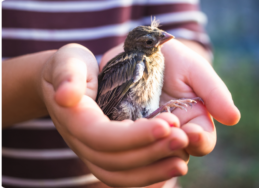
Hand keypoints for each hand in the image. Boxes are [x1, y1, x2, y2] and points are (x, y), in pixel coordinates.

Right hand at [39, 43, 188, 186]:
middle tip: (182, 139)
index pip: (103, 137)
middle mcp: (84, 142)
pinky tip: (170, 168)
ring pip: (121, 174)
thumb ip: (67, 74)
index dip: (134, 136)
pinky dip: (148, 176)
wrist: (69, 81)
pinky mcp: (107, 153)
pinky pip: (125, 174)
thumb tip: (66, 96)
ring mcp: (94, 151)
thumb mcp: (69, 60)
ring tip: (181, 163)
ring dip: (153, 171)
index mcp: (76, 119)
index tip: (166, 125)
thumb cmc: (73, 66)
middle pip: (115, 161)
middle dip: (151, 153)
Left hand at [100, 40, 239, 156]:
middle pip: (177, 153)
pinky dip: (131, 139)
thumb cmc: (173, 59)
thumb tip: (234, 118)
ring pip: (153, 153)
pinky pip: (130, 143)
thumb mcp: (195, 70)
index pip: (202, 142)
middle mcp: (172, 131)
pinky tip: (128, 128)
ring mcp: (149, 132)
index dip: (199, 141)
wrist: (141, 50)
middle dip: (173, 144)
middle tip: (165, 127)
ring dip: (152, 143)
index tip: (191, 132)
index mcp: (194, 120)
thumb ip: (215, 92)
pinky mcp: (127, 128)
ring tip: (144, 125)